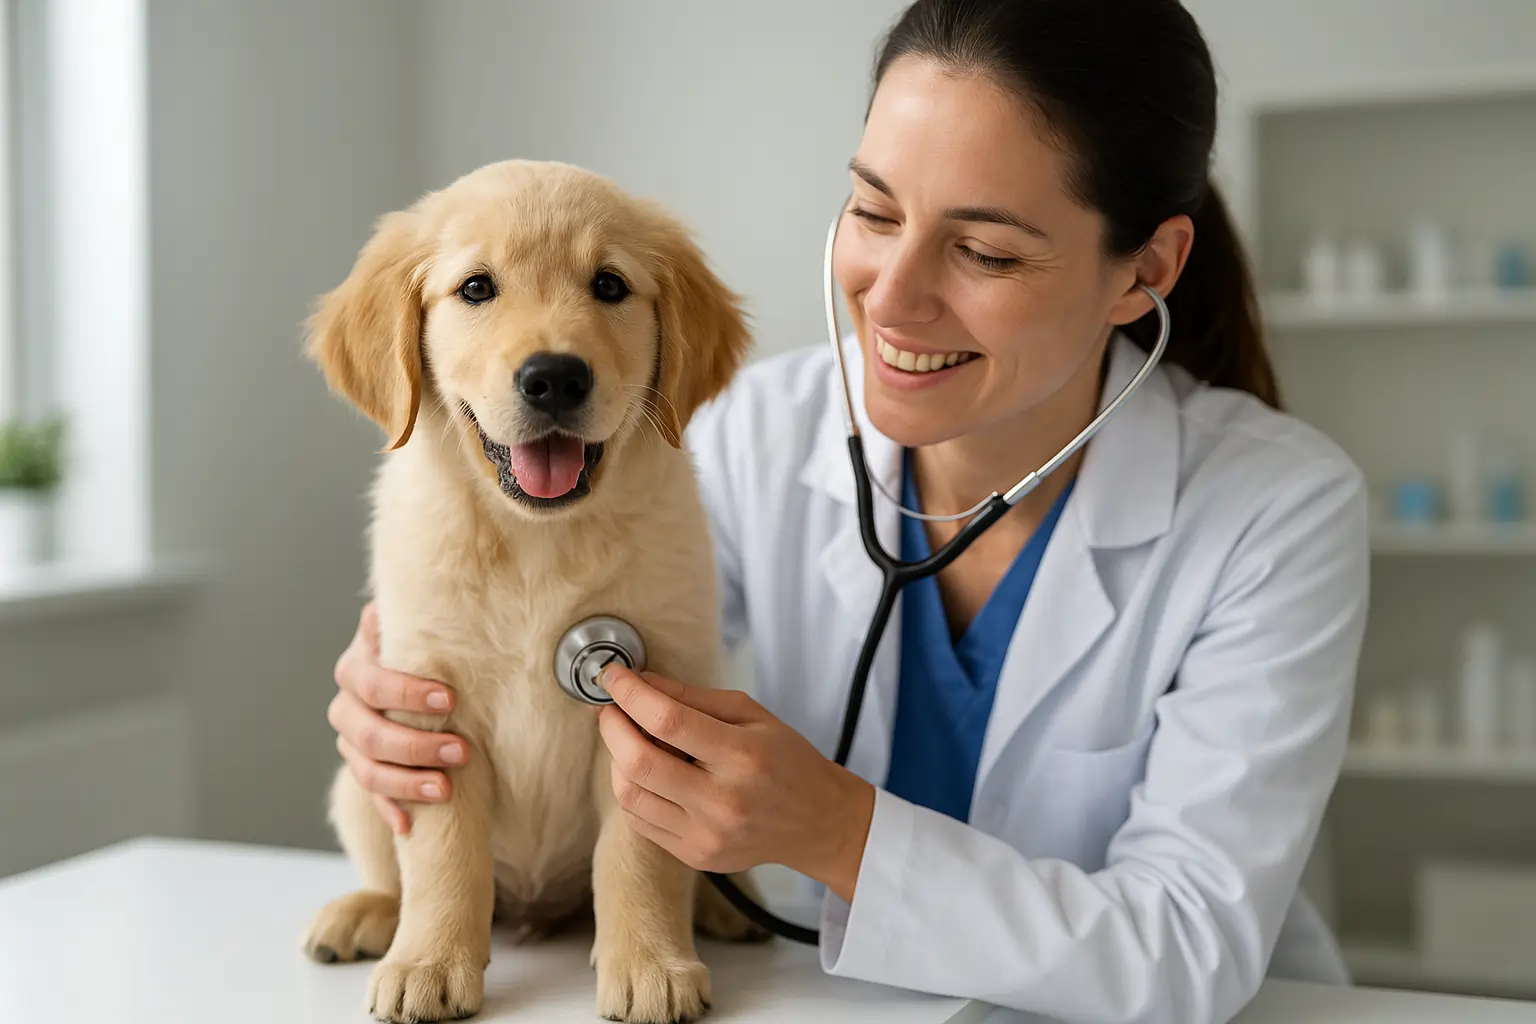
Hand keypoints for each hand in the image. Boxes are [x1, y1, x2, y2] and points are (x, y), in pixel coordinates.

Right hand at [327, 603, 469, 833]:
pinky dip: (390, 811)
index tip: (451, 700)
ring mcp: (351, 743)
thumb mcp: (420, 629)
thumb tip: (413, 597)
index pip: (372, 683)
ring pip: (367, 770)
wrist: (412, 675)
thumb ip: (417, 615)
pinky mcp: (364, 770)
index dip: (407, 693)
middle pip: (369, 734)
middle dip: (417, 746)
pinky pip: (371, 797)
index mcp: (356, 668)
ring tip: (445, 788)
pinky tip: (410, 825)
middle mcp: (346, 707)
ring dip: (406, 783)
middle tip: (462, 751)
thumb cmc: (425, 650)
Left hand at [597, 667, 875, 901]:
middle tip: (611, 708)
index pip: (668, 721)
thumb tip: (640, 681)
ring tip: (630, 741)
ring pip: (630, 795)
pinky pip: (638, 821)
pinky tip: (647, 774)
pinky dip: (632, 789)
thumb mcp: (751, 714)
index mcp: (743, 756)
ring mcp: (706, 835)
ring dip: (617, 759)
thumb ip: (693, 697)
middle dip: (612, 727)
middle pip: (639, 762)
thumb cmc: (787, 760)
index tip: (612, 676)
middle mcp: (723, 801)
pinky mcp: (695, 856)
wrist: (817, 822)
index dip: (630, 694)